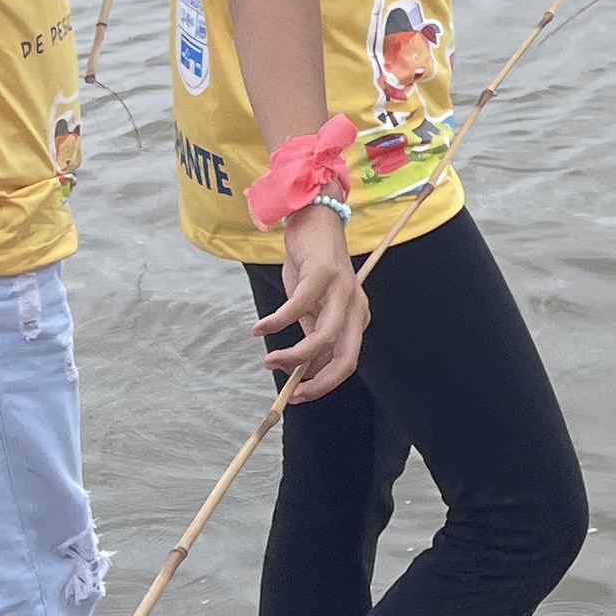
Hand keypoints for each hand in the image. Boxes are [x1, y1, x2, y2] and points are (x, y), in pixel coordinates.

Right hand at [257, 212, 369, 404]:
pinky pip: (298, 306)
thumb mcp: (312, 306)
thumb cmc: (311, 266)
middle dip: (319, 383)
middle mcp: (355, 306)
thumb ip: (310, 333)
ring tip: (269, 361)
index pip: (346, 361)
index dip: (324, 384)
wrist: (315, 220)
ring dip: (294, 356)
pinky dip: (277, 321)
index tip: (297, 395)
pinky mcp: (323, 273)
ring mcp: (343, 289)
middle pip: (345, 357)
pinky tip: (259, 329)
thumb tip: (301, 371)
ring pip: (324, 337)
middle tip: (290, 392)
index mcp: (356, 318)